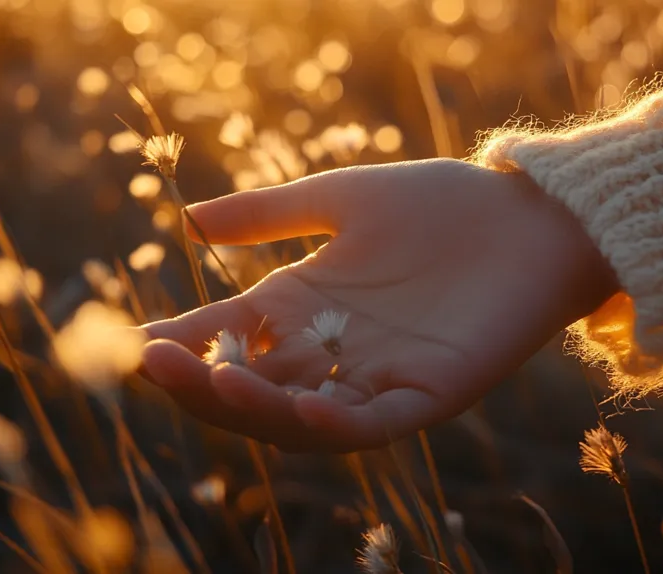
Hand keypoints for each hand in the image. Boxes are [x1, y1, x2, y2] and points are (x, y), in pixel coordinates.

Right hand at [141, 158, 617, 451]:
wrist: (528, 214)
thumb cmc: (441, 201)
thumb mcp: (343, 199)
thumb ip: (271, 214)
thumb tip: (189, 223)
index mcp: (306, 304)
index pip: (229, 335)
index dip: (183, 341)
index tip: (133, 340)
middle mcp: (332, 350)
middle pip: (253, 385)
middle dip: (201, 380)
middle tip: (156, 363)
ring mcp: (378, 375)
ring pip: (302, 414)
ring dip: (255, 407)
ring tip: (212, 381)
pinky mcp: (428, 393)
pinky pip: (375, 423)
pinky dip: (338, 422)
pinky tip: (305, 405)